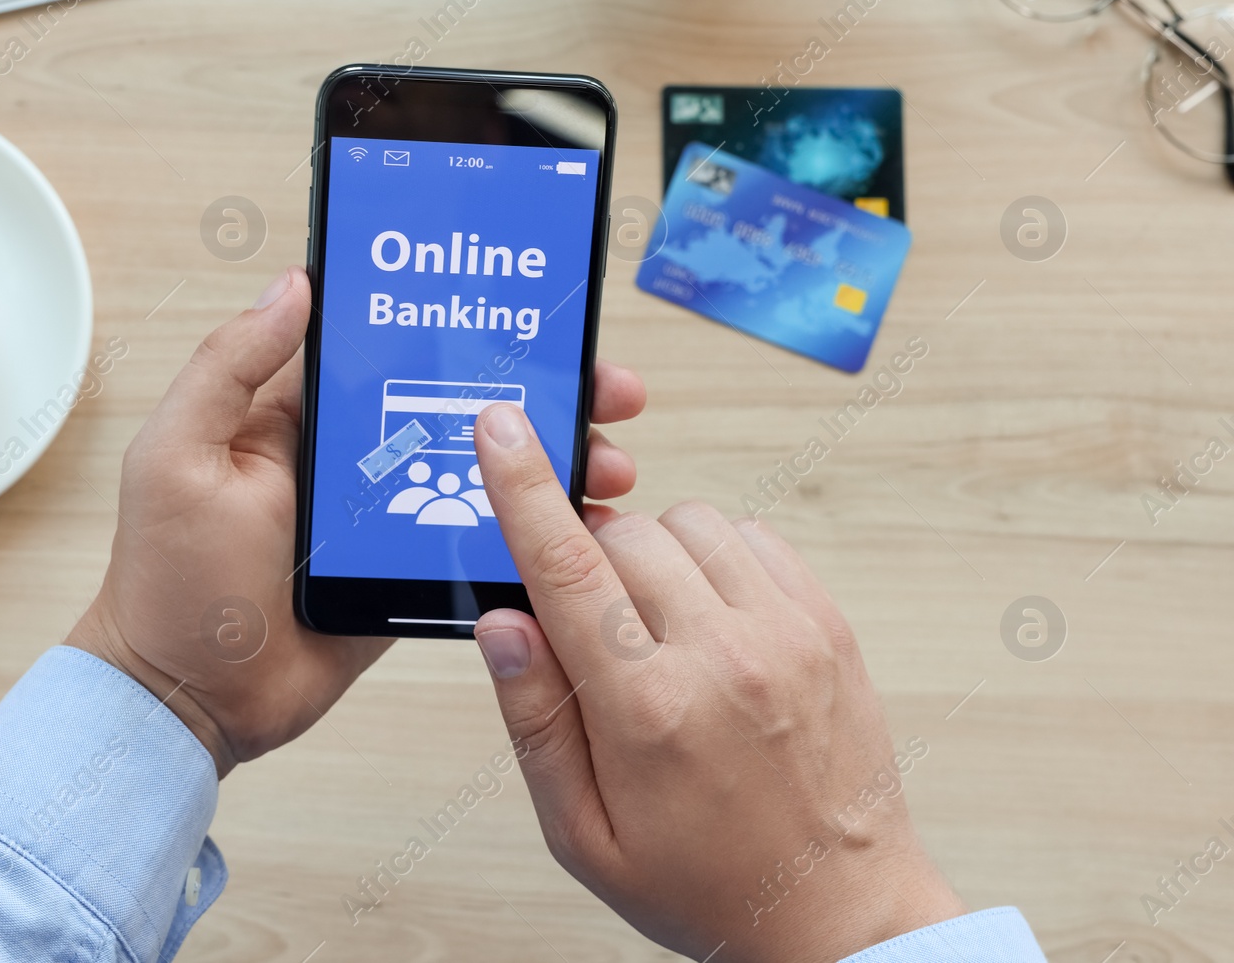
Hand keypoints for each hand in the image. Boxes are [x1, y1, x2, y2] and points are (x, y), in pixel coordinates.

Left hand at [68, 266, 647, 777]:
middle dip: (544, 393)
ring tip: (612, 464)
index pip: (400, 350)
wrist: (189, 699)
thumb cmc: (167, 578)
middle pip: (465, 407)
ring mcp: (391, 518)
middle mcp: (356, 456)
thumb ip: (231, 366)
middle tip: (612, 392)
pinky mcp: (411, 575)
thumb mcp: (178, 456)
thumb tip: (296, 285)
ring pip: (488, 472)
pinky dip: (536, 533)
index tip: (535, 316)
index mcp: (304, 415)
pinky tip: (585, 526)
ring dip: (553, 462)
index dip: (469, 331)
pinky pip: (484, 544)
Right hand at [469, 402, 964, 962]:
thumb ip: (536, 720)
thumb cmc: (706, 883)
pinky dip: (715, 556)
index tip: (500, 428)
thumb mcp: (585, 835)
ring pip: (690, 522)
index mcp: (648, 713)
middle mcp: (722, 658)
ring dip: (652, 552)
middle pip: (623, 535)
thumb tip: (502, 623)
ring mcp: (786, 635)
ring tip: (655, 626)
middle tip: (589, 619)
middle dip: (587, 557)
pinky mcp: (827, 626)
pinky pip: (754, 537)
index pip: (567, 569)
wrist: (840, 912)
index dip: (523, 488)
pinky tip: (708, 617)